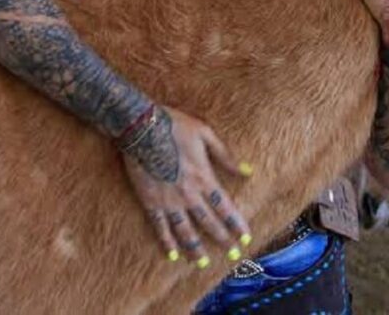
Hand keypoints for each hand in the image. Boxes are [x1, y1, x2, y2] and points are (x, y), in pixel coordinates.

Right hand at [122, 105, 252, 266]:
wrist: (140, 127)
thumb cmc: (175, 125)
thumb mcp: (206, 134)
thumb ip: (226, 156)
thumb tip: (248, 170)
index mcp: (204, 178)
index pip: (225, 208)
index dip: (237, 224)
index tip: (246, 238)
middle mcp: (189, 194)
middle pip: (209, 223)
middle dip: (223, 240)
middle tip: (233, 256)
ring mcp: (169, 201)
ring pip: (186, 231)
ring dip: (196, 248)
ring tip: (204, 263)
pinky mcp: (150, 202)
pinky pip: (160, 227)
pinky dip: (166, 241)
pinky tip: (172, 255)